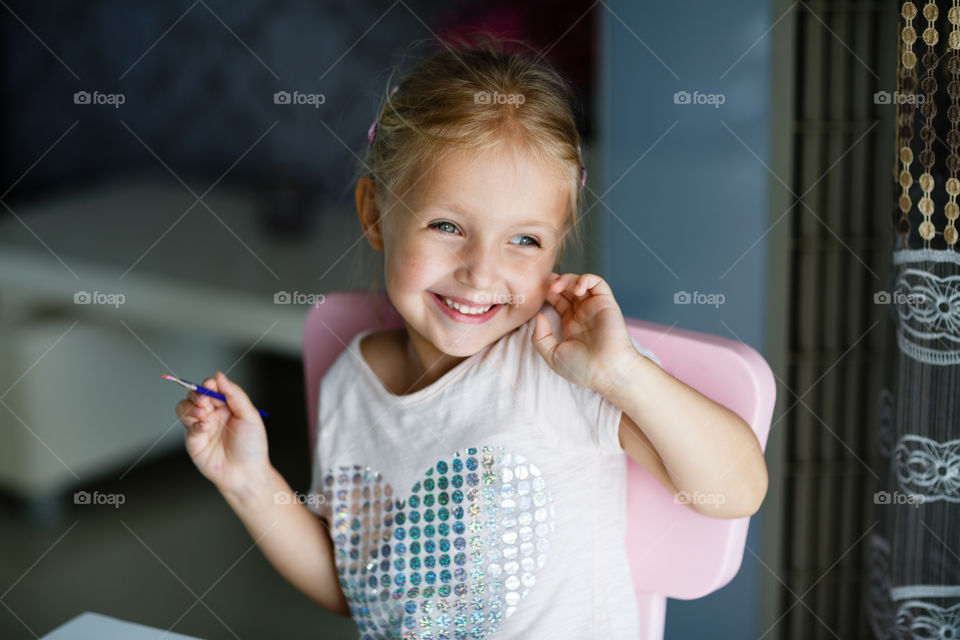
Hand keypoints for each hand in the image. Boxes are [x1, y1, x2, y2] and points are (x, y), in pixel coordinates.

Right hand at [175, 371, 270, 493]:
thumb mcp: (249, 415)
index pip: (212, 389)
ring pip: (185, 409)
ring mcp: (202, 427)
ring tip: (203, 413)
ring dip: (191, 407)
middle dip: (197, 394)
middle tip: (204, 400)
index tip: (210, 385)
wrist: (246, 473)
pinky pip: (188, 427)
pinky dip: (194, 424)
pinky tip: (204, 427)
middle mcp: (213, 415)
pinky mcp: (194, 441)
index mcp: (227, 406)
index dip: (208, 385)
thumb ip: (235, 394)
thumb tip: (219, 375)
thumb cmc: (251, 446)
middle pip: (196, 396)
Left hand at [531, 272, 636, 393]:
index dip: (547, 294)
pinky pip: (598, 283)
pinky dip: (586, 279)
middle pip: (567, 289)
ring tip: (556, 286)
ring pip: (580, 283)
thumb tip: (539, 316)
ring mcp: (594, 307)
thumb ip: (540, 338)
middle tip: (544, 284)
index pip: (558, 301)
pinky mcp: (606, 303)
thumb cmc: (583, 369)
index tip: (536, 293)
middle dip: (554, 283)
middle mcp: (583, 314)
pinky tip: (576, 288)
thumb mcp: (553, 356)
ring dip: (567, 279)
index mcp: (571, 325)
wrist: (607, 372)